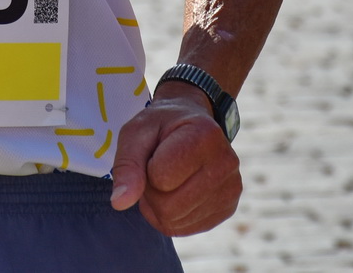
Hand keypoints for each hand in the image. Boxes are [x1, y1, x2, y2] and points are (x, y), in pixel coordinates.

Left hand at [108, 83, 240, 235]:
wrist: (192, 124)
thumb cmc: (161, 126)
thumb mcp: (136, 133)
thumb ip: (127, 165)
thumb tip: (120, 203)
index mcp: (205, 135)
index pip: (160, 178)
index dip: (147, 168)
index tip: (156, 151)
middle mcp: (227, 162)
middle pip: (168, 207)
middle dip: (151, 192)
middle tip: (156, 169)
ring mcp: (232, 188)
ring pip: (175, 222)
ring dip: (159, 206)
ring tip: (168, 179)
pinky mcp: (229, 207)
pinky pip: (185, 229)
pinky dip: (171, 217)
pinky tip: (177, 193)